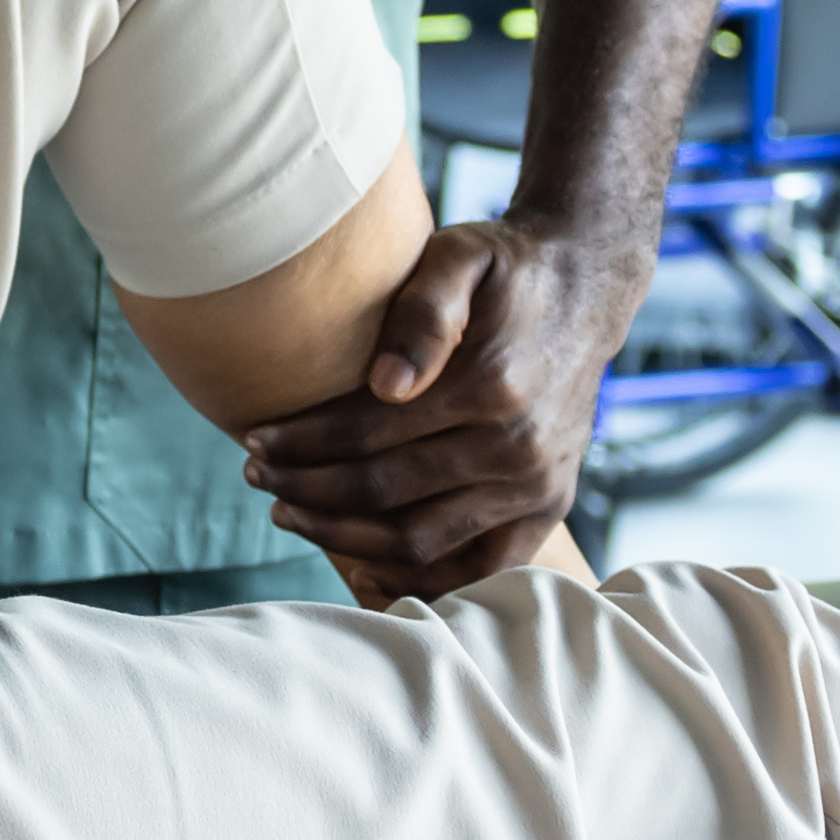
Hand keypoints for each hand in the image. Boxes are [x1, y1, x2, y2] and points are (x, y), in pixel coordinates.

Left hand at [231, 214, 632, 599]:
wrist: (585, 292)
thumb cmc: (506, 271)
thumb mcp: (464, 255)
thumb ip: (424, 311)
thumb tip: (386, 384)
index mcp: (491, 385)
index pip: (368, 432)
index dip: (302, 443)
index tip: (254, 438)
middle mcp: (519, 447)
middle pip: (384, 492)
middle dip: (307, 489)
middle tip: (257, 474)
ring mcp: (537, 487)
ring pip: (420, 541)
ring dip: (344, 536)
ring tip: (290, 513)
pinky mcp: (548, 509)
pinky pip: (479, 570)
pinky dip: (420, 583)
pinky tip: (364, 574)